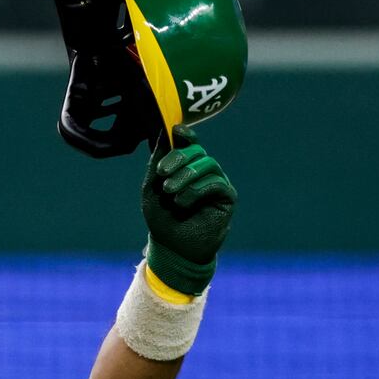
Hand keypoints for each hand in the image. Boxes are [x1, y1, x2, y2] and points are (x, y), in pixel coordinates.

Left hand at [141, 131, 236, 295]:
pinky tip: (182, 203)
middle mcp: (204, 172)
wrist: (173, 248)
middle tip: (162, 173)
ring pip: (207, 164)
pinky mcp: (227, 197)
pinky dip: (195, 191)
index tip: (175, 130)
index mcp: (187, 167)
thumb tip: (163, 131)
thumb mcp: (152, 189)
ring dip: (185, 176)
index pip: (190, 144)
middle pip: (197, 151)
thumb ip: (157, 162)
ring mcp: (217, 182)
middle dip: (178, 158)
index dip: (185, 135)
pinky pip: (215, 183)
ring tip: (169, 192)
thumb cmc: (162, 219)